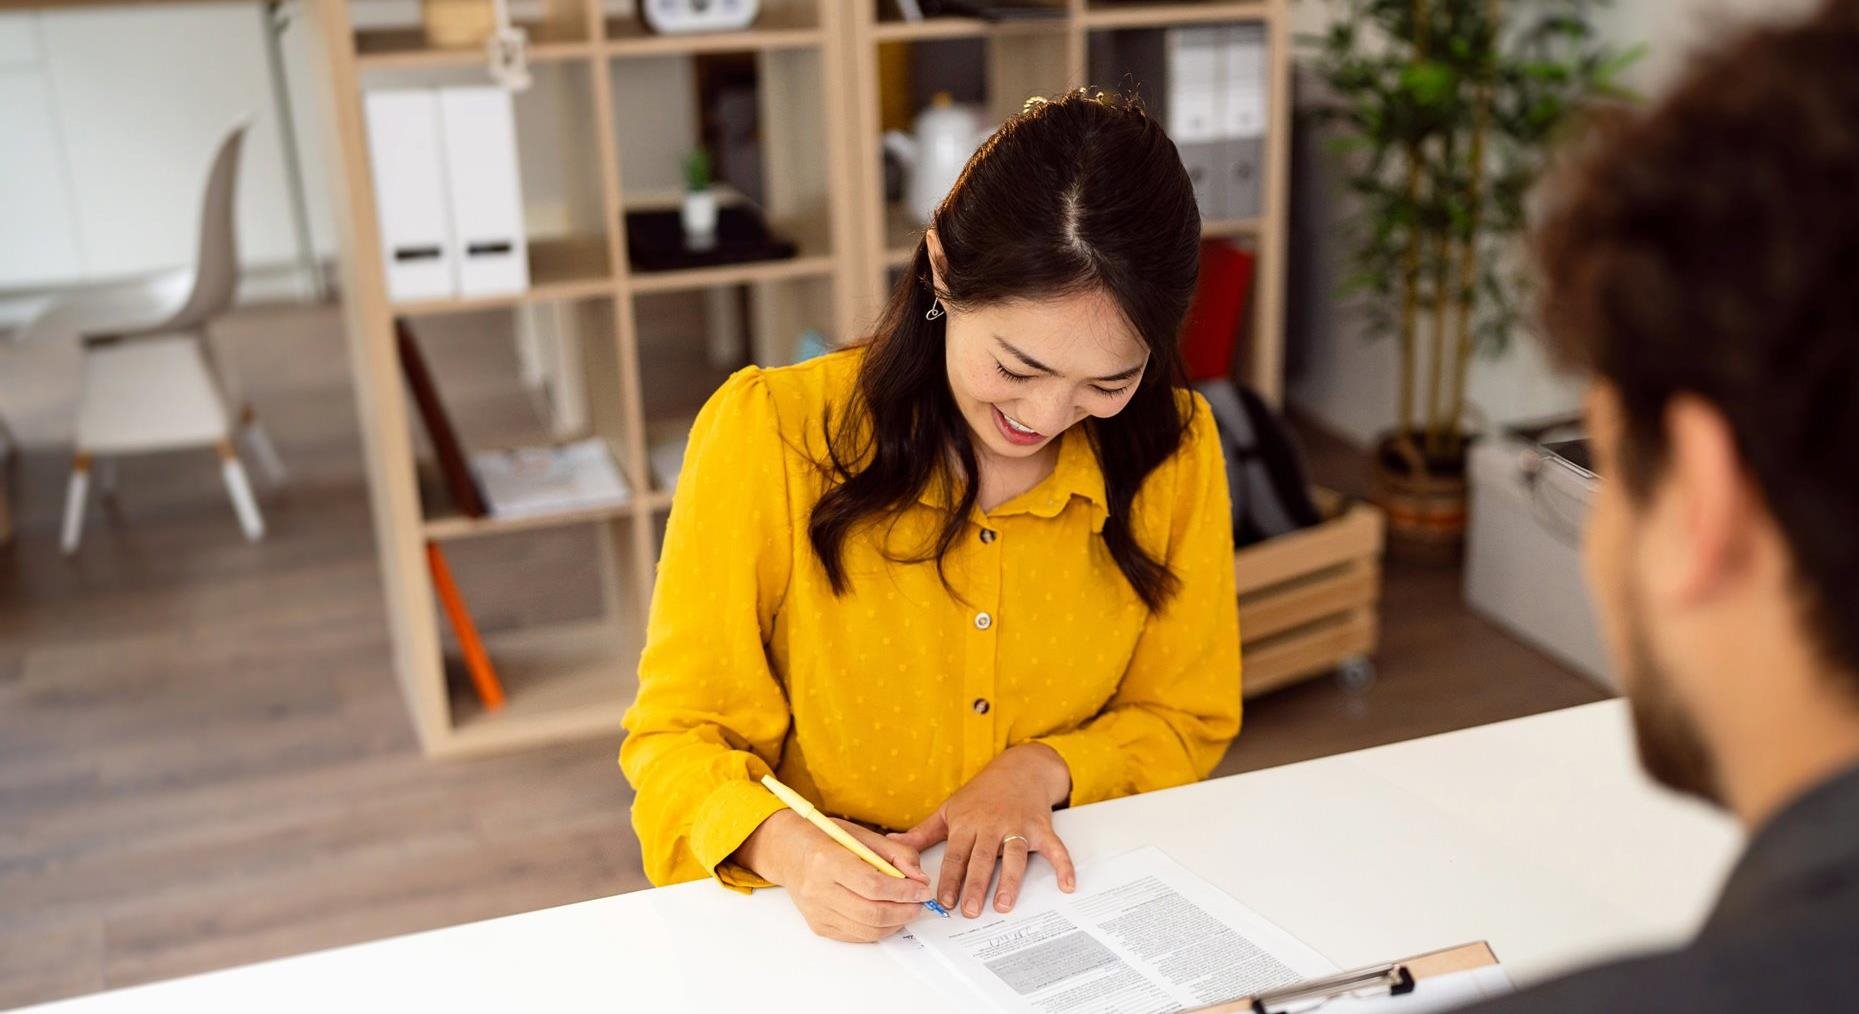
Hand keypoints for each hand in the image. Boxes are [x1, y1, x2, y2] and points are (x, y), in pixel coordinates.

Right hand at [734, 809, 934, 942]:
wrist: (789, 853)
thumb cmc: (825, 839)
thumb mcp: (862, 835)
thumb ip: (896, 853)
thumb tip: (920, 878)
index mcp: (827, 860)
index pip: (873, 886)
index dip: (904, 892)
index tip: (922, 890)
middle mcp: (818, 890)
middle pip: (872, 913)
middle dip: (904, 911)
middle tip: (919, 903)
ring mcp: (817, 912)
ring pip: (867, 930)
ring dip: (895, 923)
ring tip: (907, 909)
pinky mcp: (819, 926)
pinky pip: (856, 936)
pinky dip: (878, 929)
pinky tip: (888, 915)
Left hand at [891, 743, 1077, 917]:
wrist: (1020, 768)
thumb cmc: (981, 793)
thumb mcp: (949, 809)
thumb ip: (922, 832)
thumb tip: (891, 844)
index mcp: (967, 823)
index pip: (956, 854)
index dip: (950, 878)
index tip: (944, 901)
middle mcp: (992, 824)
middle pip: (982, 858)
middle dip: (975, 884)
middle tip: (970, 910)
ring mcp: (1018, 825)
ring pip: (1014, 855)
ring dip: (1010, 881)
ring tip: (1004, 905)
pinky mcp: (1041, 827)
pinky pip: (1055, 848)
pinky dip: (1063, 865)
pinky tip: (1066, 885)